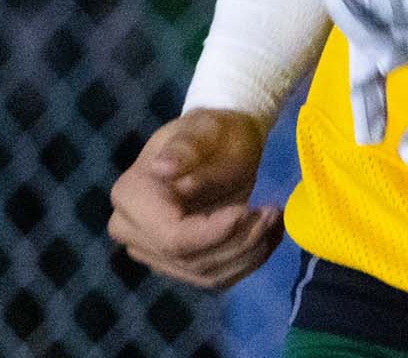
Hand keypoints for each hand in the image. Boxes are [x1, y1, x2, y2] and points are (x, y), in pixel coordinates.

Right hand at [106, 110, 281, 288]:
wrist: (217, 146)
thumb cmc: (211, 133)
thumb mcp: (204, 129)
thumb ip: (186, 149)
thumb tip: (162, 167)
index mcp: (131, 196)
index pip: (171, 236)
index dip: (214, 233)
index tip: (249, 211)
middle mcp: (132, 231)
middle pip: (190, 260)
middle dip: (239, 242)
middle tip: (273, 213)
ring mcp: (153, 253)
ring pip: (206, 274)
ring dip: (249, 254)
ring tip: (275, 221)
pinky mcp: (177, 266)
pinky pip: (215, 278)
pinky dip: (247, 262)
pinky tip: (268, 237)